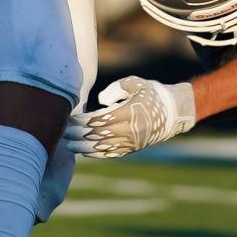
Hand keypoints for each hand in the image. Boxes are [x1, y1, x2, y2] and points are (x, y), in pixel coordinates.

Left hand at [64, 75, 196, 157]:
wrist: (174, 112)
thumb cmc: (151, 93)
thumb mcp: (135, 83)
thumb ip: (116, 88)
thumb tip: (100, 101)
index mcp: (128, 112)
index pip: (99, 119)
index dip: (82, 121)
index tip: (69, 118)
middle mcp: (130, 129)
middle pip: (97, 135)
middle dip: (78, 134)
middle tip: (62, 131)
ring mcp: (131, 141)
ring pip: (103, 148)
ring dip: (83, 147)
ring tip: (68, 145)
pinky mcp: (133, 148)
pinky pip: (112, 154)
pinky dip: (97, 154)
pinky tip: (85, 152)